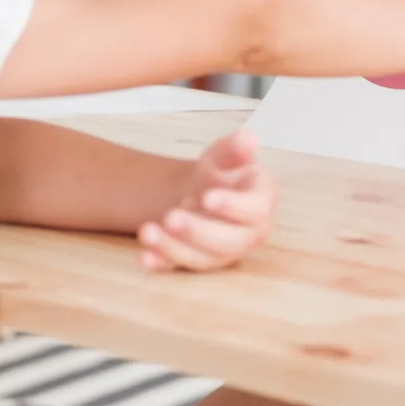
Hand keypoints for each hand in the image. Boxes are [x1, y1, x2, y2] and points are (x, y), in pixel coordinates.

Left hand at [137, 129, 276, 271]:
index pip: (255, 210)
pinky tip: (144, 256)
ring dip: (174, 248)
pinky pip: (180, 267)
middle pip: (228, 241)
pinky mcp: (196, 262)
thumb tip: (248, 138)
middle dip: (198, 232)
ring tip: (147, 231)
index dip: (232, 206)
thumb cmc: (219, 176)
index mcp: (260, 204)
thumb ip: (234, 150)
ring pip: (202, 258)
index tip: (207, 197)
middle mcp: (247, 235)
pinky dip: (161, 263)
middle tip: (171, 217)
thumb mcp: (224, 156)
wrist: (199, 194)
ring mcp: (221, 253)